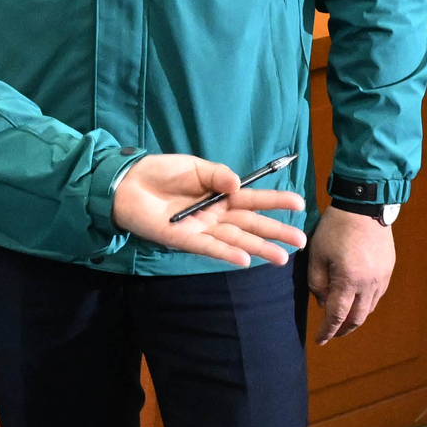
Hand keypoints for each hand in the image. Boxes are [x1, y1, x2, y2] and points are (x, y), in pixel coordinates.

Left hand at [109, 155, 306, 266]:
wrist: (126, 183)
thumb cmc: (160, 172)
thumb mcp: (193, 166)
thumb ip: (217, 175)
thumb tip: (239, 184)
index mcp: (220, 194)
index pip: (253, 199)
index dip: (276, 201)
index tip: (300, 203)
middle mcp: (215, 215)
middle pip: (250, 225)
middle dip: (276, 232)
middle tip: (301, 241)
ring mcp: (200, 229)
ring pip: (235, 240)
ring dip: (258, 248)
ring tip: (282, 258)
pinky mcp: (182, 239)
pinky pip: (207, 247)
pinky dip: (225, 254)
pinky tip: (244, 260)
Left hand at [304, 208, 396, 344]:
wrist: (364, 205)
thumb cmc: (335, 228)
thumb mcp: (317, 254)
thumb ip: (317, 283)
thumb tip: (323, 303)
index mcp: (348, 281)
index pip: (337, 315)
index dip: (328, 331)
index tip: (320, 340)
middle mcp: (369, 284)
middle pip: (357, 318)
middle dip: (344, 329)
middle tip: (333, 334)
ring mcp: (382, 277)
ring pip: (369, 307)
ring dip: (356, 317)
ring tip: (344, 318)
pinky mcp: (389, 268)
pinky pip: (378, 294)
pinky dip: (366, 302)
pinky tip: (357, 299)